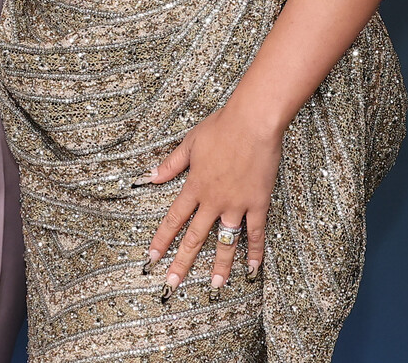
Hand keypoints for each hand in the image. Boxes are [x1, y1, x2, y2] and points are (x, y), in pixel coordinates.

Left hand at [143, 101, 282, 294]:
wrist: (253, 121)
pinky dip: (254, 251)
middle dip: (182, 262)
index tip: (152, 258)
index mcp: (195, 185)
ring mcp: (236, 204)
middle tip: (173, 283)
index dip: (162, 239)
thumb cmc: (221, 127)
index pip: (174, 219)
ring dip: (220, 265)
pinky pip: (255, 232)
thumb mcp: (190, 143)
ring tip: (215, 285)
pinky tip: (251, 268)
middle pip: (195, 237)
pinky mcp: (257, 203)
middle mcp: (213, 200)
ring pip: (225, 241)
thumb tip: (150, 176)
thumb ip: (171, 164)